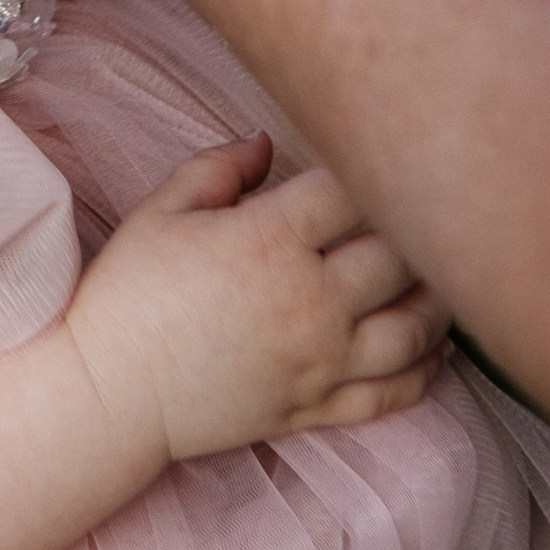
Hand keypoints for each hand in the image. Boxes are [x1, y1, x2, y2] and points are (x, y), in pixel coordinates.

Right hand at [65, 134, 448, 467]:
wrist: (109, 394)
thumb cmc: (128, 295)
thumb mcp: (162, 210)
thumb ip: (221, 167)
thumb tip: (269, 142)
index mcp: (270, 242)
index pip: (350, 191)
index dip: (366, 167)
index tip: (373, 155)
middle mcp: (310, 302)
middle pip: (399, 255)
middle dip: (413, 228)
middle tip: (419, 209)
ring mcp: (321, 361)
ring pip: (414, 328)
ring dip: (436, 297)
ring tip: (440, 271)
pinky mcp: (317, 408)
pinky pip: (394, 393)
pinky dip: (425, 369)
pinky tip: (436, 346)